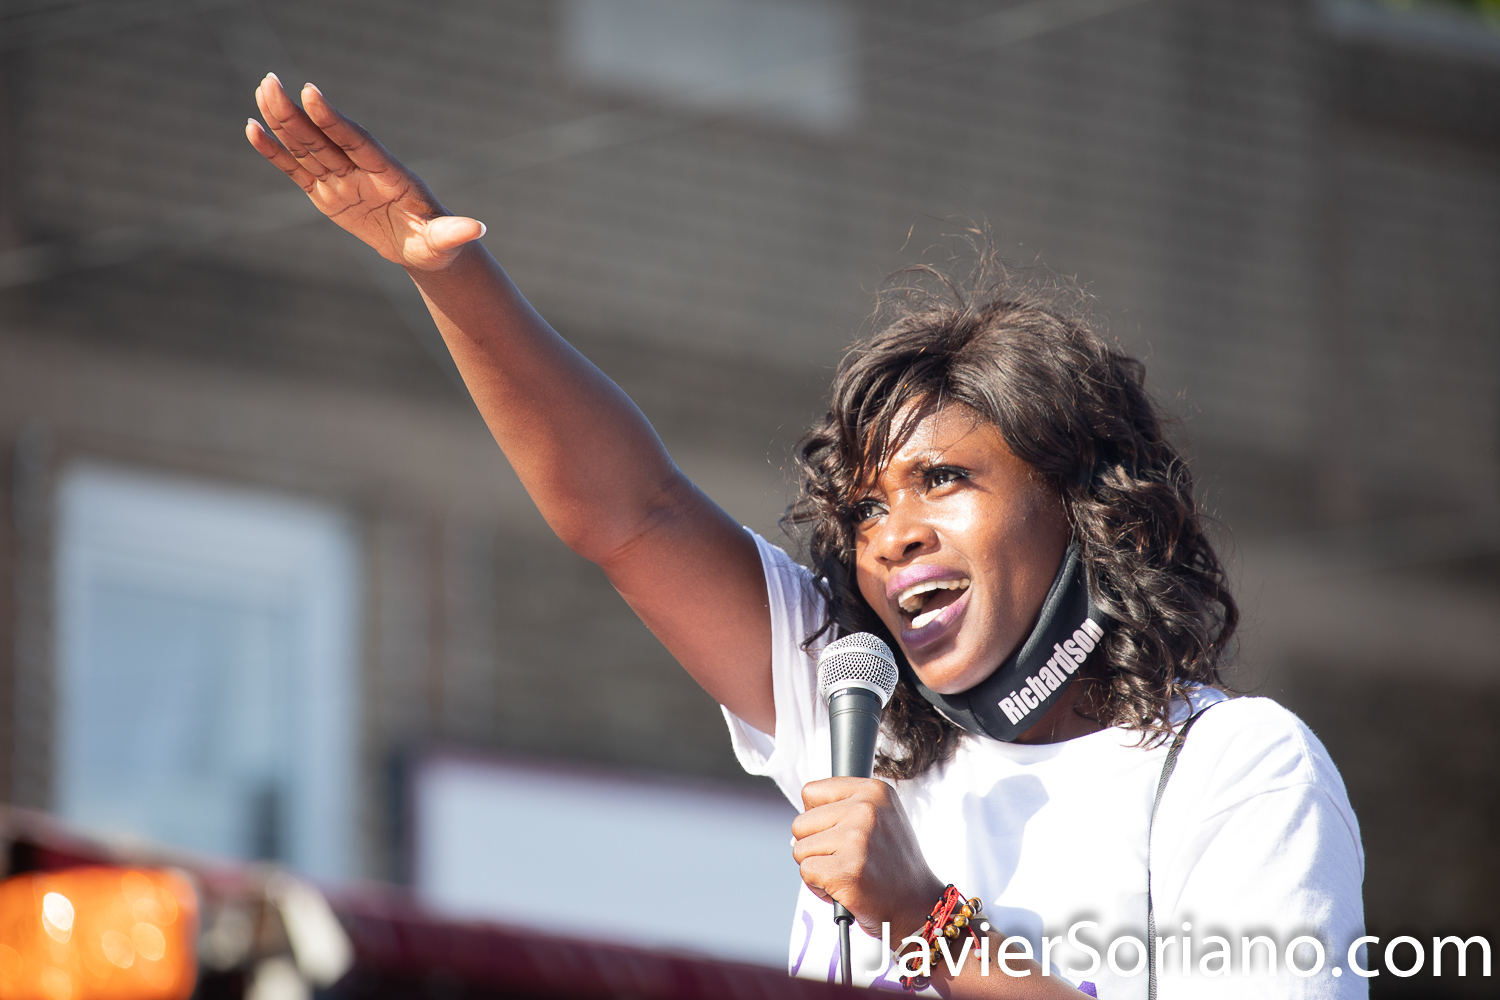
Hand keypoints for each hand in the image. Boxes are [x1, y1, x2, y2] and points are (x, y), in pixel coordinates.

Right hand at [245, 74, 483, 270]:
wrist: (424, 248)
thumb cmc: (437, 244)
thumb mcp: (445, 242)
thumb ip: (454, 233)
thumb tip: (477, 228)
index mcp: (389, 175)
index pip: (357, 143)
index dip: (333, 121)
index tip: (311, 93)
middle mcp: (363, 171)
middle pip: (324, 138)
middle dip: (297, 113)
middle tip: (270, 82)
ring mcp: (343, 180)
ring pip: (308, 148)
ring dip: (283, 122)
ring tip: (262, 92)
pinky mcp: (328, 194)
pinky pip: (298, 171)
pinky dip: (276, 153)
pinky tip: (253, 130)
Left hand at [792, 777, 945, 939]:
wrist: (916, 905)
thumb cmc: (891, 864)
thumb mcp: (879, 818)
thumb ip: (841, 810)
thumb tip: (798, 831)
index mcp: (874, 790)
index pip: (811, 793)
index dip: (818, 818)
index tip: (839, 834)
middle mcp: (866, 809)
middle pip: (801, 823)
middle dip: (815, 846)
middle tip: (845, 859)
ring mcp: (856, 839)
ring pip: (799, 849)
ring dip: (817, 867)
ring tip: (847, 873)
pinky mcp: (845, 870)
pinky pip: (805, 871)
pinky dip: (818, 886)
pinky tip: (844, 888)